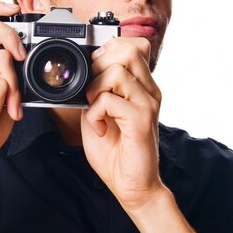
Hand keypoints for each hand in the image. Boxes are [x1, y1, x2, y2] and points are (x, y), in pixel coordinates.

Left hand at [81, 37, 165, 212]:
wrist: (132, 186)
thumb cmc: (115, 152)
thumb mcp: (99, 113)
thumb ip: (95, 90)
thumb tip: (83, 71)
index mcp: (142, 87)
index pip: (132, 46)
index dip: (107, 51)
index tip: (93, 75)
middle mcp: (149, 91)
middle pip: (127, 50)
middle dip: (98, 67)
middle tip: (92, 93)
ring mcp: (148, 104)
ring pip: (117, 70)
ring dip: (94, 89)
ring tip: (95, 111)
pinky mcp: (142, 120)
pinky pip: (110, 100)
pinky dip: (95, 113)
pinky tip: (99, 128)